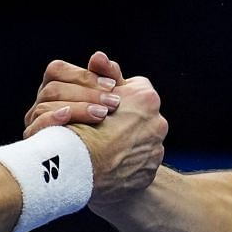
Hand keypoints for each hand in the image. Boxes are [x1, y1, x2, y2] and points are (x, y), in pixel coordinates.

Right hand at [23, 51, 124, 135]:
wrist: (105, 162)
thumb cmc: (109, 126)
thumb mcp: (112, 100)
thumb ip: (108, 76)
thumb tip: (98, 56)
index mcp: (54, 88)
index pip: (57, 71)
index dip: (83, 76)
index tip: (112, 86)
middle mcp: (41, 103)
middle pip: (53, 88)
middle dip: (86, 94)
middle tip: (114, 103)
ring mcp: (35, 122)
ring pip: (45, 106)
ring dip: (77, 108)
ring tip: (103, 115)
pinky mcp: (35, 142)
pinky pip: (37, 126)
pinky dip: (52, 119)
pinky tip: (70, 117)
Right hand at [72, 75, 165, 203]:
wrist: (74, 168)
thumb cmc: (78, 124)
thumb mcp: (87, 92)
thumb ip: (101, 73)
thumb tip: (100, 57)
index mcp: (147, 98)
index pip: (136, 89)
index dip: (116, 96)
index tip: (103, 106)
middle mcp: (158, 123)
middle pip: (140, 116)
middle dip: (124, 120)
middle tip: (102, 128)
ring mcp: (155, 150)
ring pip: (141, 141)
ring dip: (126, 143)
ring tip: (103, 149)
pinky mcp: (148, 174)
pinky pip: (138, 166)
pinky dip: (126, 164)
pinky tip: (108, 165)